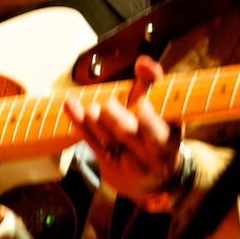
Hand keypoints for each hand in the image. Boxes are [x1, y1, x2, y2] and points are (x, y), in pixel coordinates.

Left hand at [63, 55, 181, 199]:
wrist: (156, 176)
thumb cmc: (160, 129)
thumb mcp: (164, 108)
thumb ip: (154, 82)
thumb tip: (143, 62)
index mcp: (168, 139)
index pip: (158, 134)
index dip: (149, 122)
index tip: (142, 105)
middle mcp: (149, 155)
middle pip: (128, 135)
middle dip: (116, 118)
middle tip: (109, 105)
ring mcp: (127, 162)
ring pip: (106, 139)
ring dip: (95, 120)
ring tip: (93, 109)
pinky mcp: (107, 165)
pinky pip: (89, 141)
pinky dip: (78, 120)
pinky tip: (70, 104)